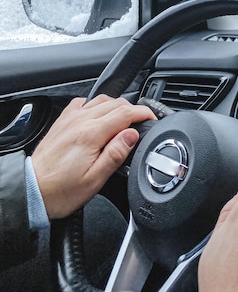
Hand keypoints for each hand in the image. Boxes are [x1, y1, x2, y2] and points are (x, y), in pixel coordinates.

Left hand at [32, 94, 154, 218]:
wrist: (32, 192)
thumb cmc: (61, 191)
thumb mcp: (96, 179)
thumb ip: (116, 153)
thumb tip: (132, 135)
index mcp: (91, 134)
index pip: (125, 113)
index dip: (144, 113)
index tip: (152, 118)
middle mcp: (80, 121)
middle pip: (116, 103)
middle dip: (133, 109)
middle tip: (141, 122)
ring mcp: (70, 119)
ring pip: (101, 99)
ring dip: (117, 105)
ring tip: (124, 120)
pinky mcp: (62, 122)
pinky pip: (84, 102)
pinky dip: (97, 104)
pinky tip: (100, 115)